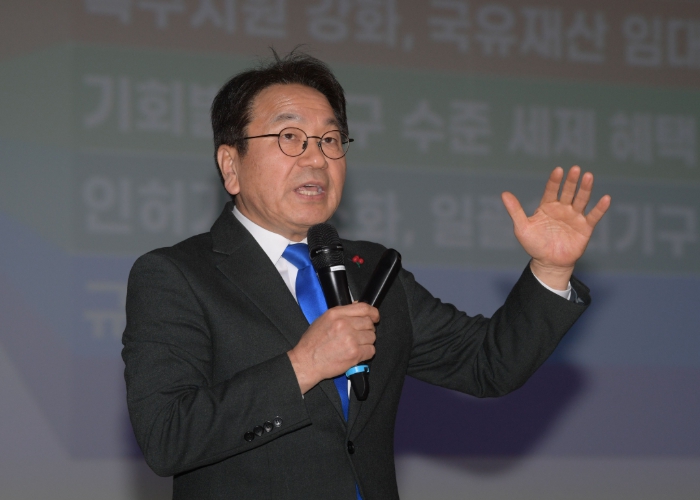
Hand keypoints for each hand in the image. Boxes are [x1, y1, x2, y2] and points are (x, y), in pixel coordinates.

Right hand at [287, 302, 379, 393]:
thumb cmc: (312, 343)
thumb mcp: (323, 320)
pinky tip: (356, 354)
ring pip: (372, 337)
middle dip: (367, 329)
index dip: (373, 312)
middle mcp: (344, 324)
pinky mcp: (355, 353)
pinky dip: (366, 353)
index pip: (363, 308)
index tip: (375, 317)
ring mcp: (351, 339)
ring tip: (355, 346)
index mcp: (336, 314)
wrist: (306, 362)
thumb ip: (341, 313)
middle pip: (369, 323)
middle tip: (359, 336)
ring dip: (366, 342)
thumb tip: (357, 307)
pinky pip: (371, 350)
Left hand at [501, 166, 610, 289]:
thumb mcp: (522, 228)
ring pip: (581, 200)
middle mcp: (562, 209)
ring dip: (585, 189)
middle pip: (568, 192)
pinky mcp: (585, 228)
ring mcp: (574, 217)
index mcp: (547, 207)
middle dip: (572, 181)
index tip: (558, 170)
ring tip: (589, 176)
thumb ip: (515, 210)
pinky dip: (600, 208)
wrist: (548, 263)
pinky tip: (606, 198)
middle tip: (576, 169)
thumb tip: (504, 193)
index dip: (555, 181)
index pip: (551, 190)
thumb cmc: (534, 245)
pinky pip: (594, 216)